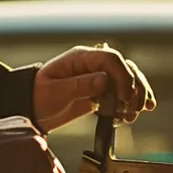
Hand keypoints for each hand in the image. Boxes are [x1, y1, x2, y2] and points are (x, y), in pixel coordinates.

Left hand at [32, 45, 156, 131]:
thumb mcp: (55, 92)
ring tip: (134, 114)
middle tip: (132, 109)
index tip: (125, 97)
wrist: (31, 109)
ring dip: (136, 96)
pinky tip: (140, 111)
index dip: (122, 76)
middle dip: (134, 87)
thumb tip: (105, 80)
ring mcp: (99, 77)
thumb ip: (80, 86)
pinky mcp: (101, 92)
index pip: (110, 59)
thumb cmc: (38, 97)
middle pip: (125, 68)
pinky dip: (133, 101)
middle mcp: (93, 64)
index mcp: (80, 58)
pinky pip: (123, 92)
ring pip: (128, 79)